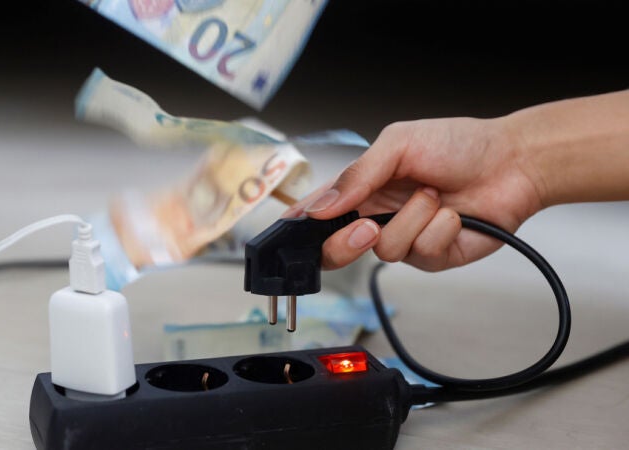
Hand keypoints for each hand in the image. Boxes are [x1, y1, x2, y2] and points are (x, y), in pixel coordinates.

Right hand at [284, 117, 543, 270]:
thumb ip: (357, 176)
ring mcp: (405, 239)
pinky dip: (440, 228)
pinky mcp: (433, 256)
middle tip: (366, 227)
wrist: (512, 162)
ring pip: (386, 250)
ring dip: (414, 218)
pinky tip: (454, 213)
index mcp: (362, 188)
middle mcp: (378, 216)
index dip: (300, 228)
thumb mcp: (399, 144)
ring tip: (435, 196)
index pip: (319, 213)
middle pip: (337, 250)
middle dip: (345, 243)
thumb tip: (320, 206)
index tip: (288, 235)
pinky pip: (422, 253)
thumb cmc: (458, 144)